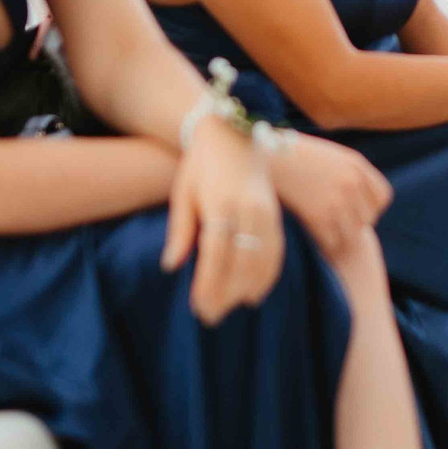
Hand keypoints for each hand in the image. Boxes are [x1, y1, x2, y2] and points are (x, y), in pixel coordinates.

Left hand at [162, 120, 284, 322]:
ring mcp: (267, 212)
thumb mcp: (183, 192)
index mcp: (220, 203)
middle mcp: (248, 209)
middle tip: (210, 317)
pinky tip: (255, 291)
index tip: (198, 306)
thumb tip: (171, 265)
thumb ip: (180, 230)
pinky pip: (277, 251)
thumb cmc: (201, 164)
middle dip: (226, 294)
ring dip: (247, 289)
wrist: (235, 131)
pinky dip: (268, 275)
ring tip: (230, 308)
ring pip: (262, 261)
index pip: (216, 255)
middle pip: (241, 263)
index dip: (208, 284)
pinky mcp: (277, 214)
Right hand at [267, 133, 392, 259]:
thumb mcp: (333, 155)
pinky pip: (333, 239)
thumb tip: (362, 199)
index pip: (383, 198)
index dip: (372, 207)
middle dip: (355, 222)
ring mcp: (336, 200)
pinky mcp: (318, 216)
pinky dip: (325, 241)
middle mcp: (351, 183)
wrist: (268, 157)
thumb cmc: (297, 156)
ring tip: (327, 231)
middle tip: (338, 222)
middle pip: (369, 218)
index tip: (358, 210)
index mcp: (357, 165)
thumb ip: (352, 173)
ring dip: (341, 235)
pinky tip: (314, 234)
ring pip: (353, 233)